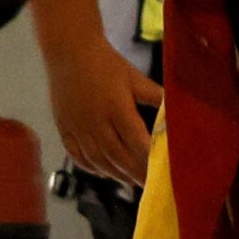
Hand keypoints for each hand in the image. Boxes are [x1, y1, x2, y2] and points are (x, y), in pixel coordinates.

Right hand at [47, 38, 159, 187]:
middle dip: (134, 173)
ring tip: (130, 183)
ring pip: (97, 159)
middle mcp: (95, 122)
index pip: (135, 141)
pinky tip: (103, 173)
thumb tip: (174, 113)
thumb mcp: (135, 78)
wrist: (70, 52)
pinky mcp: (63, 129)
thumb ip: (155, 97)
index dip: (147, 159)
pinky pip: (76, 155)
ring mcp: (77, 127)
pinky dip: (91, 167)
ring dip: (115, 174)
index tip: (159, 172)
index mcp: (116, 108)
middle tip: (148, 186)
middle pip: (116, 155)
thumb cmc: (107, 64)